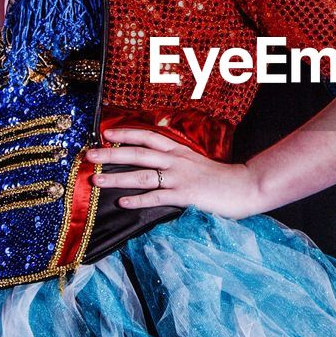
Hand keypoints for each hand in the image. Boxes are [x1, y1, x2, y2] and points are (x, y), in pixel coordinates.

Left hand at [86, 127, 265, 219]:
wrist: (245, 186)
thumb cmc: (222, 178)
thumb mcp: (198, 163)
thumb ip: (178, 162)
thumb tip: (158, 166)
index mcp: (179, 151)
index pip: (148, 137)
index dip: (127, 134)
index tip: (106, 133)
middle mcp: (176, 161)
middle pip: (138, 153)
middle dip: (112, 154)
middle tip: (89, 155)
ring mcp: (180, 178)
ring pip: (143, 174)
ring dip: (117, 177)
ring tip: (96, 180)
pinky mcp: (185, 195)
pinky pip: (156, 197)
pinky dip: (138, 200)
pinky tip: (123, 203)